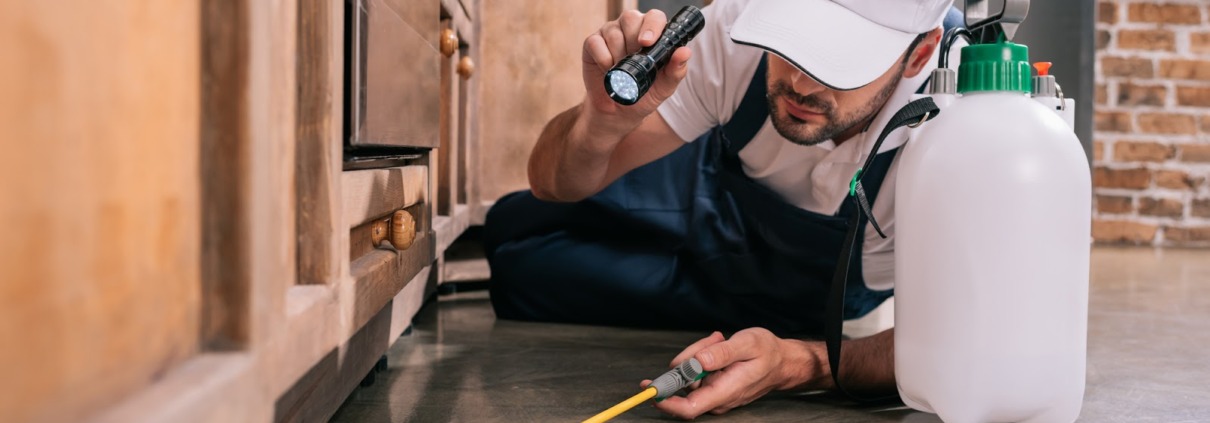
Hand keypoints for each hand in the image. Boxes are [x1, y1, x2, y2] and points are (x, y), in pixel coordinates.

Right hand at [580, 9, 692, 132]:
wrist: (618, 113)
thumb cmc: (643, 95)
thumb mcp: (664, 87)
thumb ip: (676, 70)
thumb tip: (685, 52)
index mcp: (652, 34)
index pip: (654, 17)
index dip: (651, 26)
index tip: (647, 43)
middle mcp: (631, 29)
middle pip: (630, 18)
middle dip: (632, 40)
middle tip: (633, 60)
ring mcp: (611, 34)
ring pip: (613, 31)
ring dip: (618, 54)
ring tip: (622, 71)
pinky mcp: (593, 43)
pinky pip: (595, 42)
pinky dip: (603, 58)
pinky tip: (608, 69)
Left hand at [644, 329, 817, 419]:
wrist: (782, 362)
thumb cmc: (767, 353)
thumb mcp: (747, 344)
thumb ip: (720, 353)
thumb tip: (696, 361)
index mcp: (725, 392)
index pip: (689, 408)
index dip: (667, 401)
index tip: (651, 388)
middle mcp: (717, 398)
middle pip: (686, 384)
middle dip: (690, 359)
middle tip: (714, 341)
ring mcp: (715, 394)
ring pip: (690, 374)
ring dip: (699, 354)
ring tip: (722, 341)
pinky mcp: (713, 387)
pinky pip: (697, 372)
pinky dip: (703, 357)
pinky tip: (720, 347)